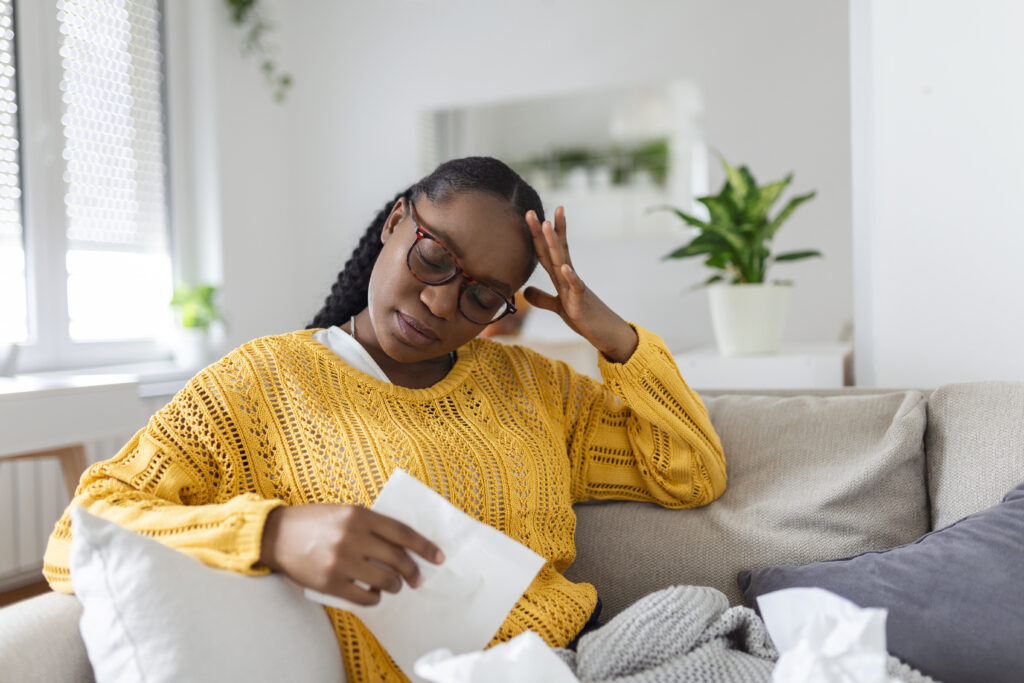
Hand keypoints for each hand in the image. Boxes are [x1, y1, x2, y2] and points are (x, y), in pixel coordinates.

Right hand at [258, 504, 444, 605]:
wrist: (276, 534)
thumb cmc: (314, 522)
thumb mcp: (344, 512)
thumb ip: (370, 524)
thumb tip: (402, 546)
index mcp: (360, 515)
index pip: (403, 533)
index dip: (424, 546)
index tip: (439, 557)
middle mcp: (352, 537)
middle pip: (397, 558)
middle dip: (413, 572)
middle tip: (417, 579)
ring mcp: (341, 561)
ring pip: (384, 580)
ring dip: (394, 586)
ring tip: (393, 586)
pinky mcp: (329, 582)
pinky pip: (364, 597)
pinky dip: (375, 598)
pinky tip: (374, 594)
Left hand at [524, 206, 638, 362]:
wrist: (605, 332)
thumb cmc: (583, 317)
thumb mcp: (558, 307)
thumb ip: (542, 298)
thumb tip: (526, 291)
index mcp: (560, 277)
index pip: (548, 252)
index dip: (539, 235)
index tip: (532, 215)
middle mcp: (568, 277)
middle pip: (554, 250)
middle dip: (544, 231)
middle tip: (532, 212)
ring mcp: (575, 288)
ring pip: (562, 262)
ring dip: (554, 244)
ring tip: (546, 226)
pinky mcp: (581, 303)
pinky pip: (576, 288)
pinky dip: (571, 277)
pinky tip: (565, 267)